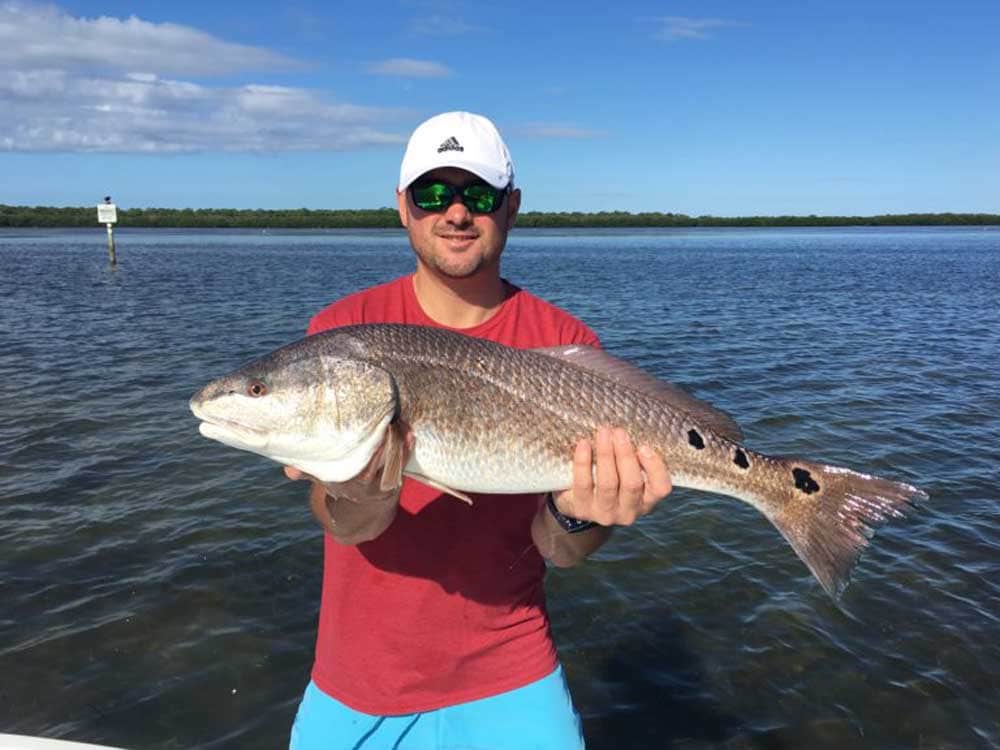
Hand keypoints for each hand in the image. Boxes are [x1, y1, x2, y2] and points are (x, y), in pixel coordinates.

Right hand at [284, 425, 414, 537]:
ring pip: (390, 463)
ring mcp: (380, 485)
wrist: (363, 514)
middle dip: (380, 442)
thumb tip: (289, 471)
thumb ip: (309, 470)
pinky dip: (407, 450)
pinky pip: (402, 465)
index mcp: (342, 482)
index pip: (350, 464)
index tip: (361, 430)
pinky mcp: (395, 482)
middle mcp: (362, 485)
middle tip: (384, 420)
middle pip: (373, 461)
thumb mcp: (323, 479)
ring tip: (399, 423)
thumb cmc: (340, 484)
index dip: (356, 448)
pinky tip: (410, 434)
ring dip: (397, 444)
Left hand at [552, 426, 671, 526]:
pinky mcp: (583, 509)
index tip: (644, 446)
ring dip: (606, 454)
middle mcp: (629, 511)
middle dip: (625, 454)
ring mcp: (605, 513)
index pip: (661, 488)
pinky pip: (584, 483)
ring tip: (603, 432)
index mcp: (646, 500)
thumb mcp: (626, 473)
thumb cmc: (609, 478)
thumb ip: (634, 456)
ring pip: (608, 483)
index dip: (655, 468)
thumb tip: (631, 425)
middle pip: (632, 484)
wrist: (577, 502)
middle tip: (618, 431)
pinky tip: (584, 444)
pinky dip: (583, 462)